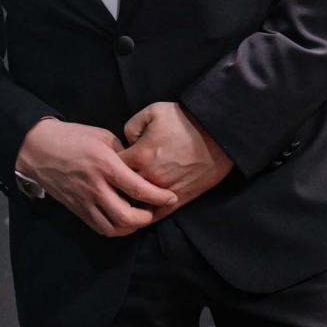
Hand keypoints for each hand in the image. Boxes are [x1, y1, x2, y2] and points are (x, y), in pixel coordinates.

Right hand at [16, 118, 177, 237]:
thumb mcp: (102, 136)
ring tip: (141, 216)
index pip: (138, 189)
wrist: (37, 148)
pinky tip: (123, 220)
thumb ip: (123, 153)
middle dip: (148, 218)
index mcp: (104, 165)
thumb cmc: (71, 137)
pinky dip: (116, 229)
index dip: (159, 197)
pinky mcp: (76, 209)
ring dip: (132, 227)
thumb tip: (139, 166)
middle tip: (156, 210)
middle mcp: (95, 187)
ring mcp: (84, 201)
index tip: (172, 197)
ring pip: (114, 228)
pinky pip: (100, 228)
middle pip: (127, 216)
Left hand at [119, 102, 233, 215]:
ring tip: (124, 199)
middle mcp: (150, 176)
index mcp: (140, 155)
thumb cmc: (185, 120)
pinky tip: (142, 212)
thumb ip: (131, 126)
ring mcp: (165, 189)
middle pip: (122, 189)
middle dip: (115, 186)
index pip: (111, 168)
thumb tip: (126, 141)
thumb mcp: (152, 112)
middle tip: (112, 184)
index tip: (109, 164)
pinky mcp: (181, 198)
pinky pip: (159, 214)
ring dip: (131, 202)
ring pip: (138, 204)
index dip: (108, 166)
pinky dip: (148, 215)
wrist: (218, 133)